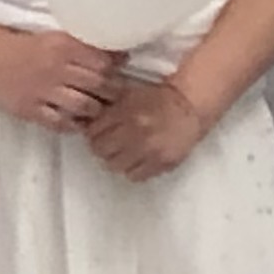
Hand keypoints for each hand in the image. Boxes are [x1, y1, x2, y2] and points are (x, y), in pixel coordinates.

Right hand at [0, 23, 121, 131]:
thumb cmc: (26, 48)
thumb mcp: (56, 39)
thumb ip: (86, 48)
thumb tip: (122, 57)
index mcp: (63, 47)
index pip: (103, 63)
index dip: (116, 72)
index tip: (117, 77)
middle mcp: (55, 68)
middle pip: (98, 85)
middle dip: (112, 93)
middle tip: (113, 97)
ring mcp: (42, 90)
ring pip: (84, 105)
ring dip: (95, 110)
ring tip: (96, 109)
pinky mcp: (29, 109)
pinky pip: (59, 122)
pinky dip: (72, 124)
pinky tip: (75, 121)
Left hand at [86, 73, 212, 179]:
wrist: (190, 105)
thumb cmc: (156, 99)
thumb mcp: (127, 97)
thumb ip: (106, 112)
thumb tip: (83, 125)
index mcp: (124, 113)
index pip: (92, 133)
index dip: (93, 134)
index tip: (98, 134)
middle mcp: (135, 131)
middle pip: (100, 151)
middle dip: (102, 148)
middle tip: (110, 145)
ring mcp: (149, 149)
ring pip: (115, 166)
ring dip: (117, 160)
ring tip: (125, 153)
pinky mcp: (163, 162)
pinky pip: (135, 176)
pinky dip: (134, 170)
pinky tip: (139, 160)